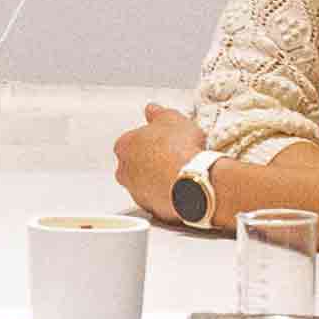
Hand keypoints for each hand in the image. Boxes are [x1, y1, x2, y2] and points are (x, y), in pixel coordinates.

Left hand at [114, 106, 205, 225]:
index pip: (130, 141)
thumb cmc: (181, 149)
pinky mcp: (150, 209)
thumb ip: (158, 113)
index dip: (148, 140)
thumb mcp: (173, 118)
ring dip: (158, 179)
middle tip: (171, 156)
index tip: (163, 140)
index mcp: (125, 146)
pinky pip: (157, 200)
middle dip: (150, 161)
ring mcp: (136, 192)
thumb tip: (152, 110)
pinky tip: (181, 188)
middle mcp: (124, 171)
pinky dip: (167, 195)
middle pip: (134, 164)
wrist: (193, 181)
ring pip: (145, 184)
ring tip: (180, 173)